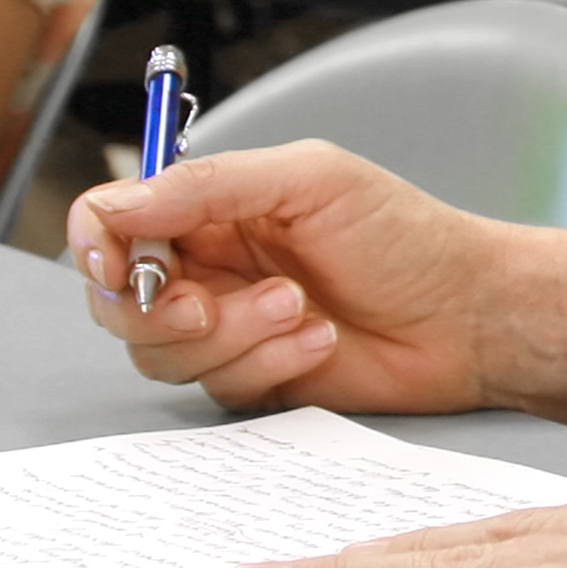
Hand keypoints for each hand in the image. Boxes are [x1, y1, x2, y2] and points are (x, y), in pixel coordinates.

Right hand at [73, 140, 503, 414]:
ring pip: (163, 353)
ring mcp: (229, 327)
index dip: (96, 244)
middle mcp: (209, 266)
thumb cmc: (404, 236)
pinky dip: (265, 364)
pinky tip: (319, 341)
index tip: (115, 265)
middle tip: (211, 302)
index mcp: (211, 207)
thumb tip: (122, 204)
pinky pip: (217, 387)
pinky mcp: (256, 378)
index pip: (112, 221)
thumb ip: (208, 186)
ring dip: (229, 336)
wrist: (469, 314)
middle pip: (119, 301)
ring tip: (298, 309)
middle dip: (158, 309)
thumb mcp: (308, 180)